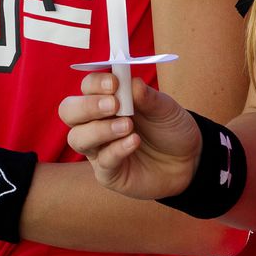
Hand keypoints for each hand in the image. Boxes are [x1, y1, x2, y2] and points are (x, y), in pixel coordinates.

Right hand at [59, 73, 200, 199]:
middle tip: (114, 105)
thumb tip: (131, 82)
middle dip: (87, 106)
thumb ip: (148, 96)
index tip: (114, 83)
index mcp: (106, 99)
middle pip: (69, 111)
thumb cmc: (169, 128)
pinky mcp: (108, 173)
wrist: (187, 160)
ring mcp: (99, 149)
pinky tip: (134, 142)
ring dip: (99, 129)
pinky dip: (117, 149)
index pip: (87, 86)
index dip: (96, 83)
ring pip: (77, 138)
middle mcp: (95, 122)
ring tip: (127, 126)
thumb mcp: (165, 108)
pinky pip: (102, 161)